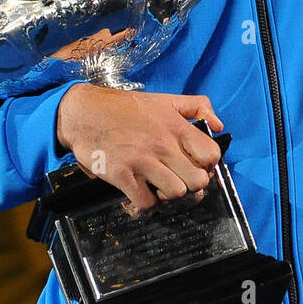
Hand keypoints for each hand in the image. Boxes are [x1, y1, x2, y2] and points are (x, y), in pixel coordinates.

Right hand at [55, 83, 223, 214]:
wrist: (84, 113)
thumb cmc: (125, 107)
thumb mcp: (164, 99)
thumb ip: (196, 106)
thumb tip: (218, 126)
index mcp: (176, 126)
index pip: (211, 155)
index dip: (208, 165)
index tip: (196, 165)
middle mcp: (162, 144)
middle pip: (198, 181)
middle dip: (191, 184)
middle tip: (178, 178)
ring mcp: (142, 161)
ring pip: (176, 193)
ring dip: (169, 195)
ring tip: (160, 186)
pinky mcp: (122, 175)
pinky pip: (147, 203)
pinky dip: (146, 203)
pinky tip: (141, 192)